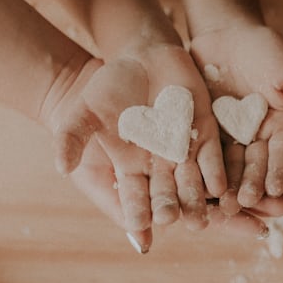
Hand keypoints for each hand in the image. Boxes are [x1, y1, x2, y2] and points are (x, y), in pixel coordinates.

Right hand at [39, 44, 226, 237]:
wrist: (136, 58)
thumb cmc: (105, 90)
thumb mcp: (82, 114)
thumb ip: (70, 140)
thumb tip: (61, 168)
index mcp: (131, 168)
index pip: (134, 196)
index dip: (136, 210)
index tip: (140, 224)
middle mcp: (159, 165)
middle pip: (166, 193)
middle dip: (170, 208)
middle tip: (174, 223)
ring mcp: (183, 149)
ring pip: (191, 180)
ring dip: (195, 199)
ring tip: (202, 220)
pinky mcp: (204, 130)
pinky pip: (211, 155)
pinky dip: (214, 171)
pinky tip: (220, 188)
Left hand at [190, 22, 282, 211]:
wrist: (224, 29)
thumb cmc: (264, 48)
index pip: (282, 155)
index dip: (279, 173)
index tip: (274, 191)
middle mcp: (258, 136)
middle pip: (256, 166)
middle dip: (251, 185)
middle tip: (244, 201)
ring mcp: (231, 135)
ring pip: (230, 166)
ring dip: (228, 185)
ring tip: (223, 201)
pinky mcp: (205, 130)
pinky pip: (205, 152)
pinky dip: (203, 169)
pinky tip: (199, 182)